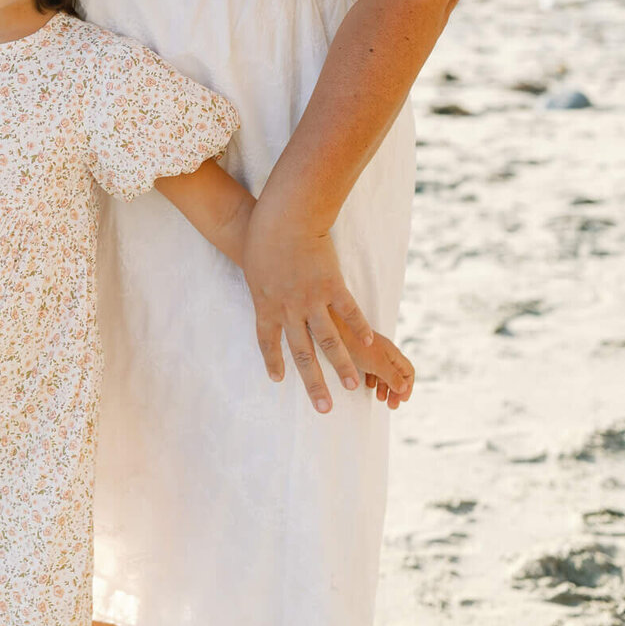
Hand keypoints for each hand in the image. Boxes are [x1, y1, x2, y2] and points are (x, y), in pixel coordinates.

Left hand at [242, 210, 373, 413]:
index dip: (273, 361)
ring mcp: (312, 298)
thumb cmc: (261, 234)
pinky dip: (360, 329)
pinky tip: (371, 344)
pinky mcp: (333, 284)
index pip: (267, 341)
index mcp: (265, 304)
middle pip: (302, 352)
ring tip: (353, 385)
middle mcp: (289, 308)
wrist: (284, 216)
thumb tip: (263, 292)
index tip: (278, 380)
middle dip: (313, 382)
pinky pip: (349, 312)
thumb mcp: (253, 266)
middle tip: (323, 408)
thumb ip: (261, 286)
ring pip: (329, 340)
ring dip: (342, 365)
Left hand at [333, 314, 414, 408]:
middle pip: (397, 374)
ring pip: (384, 372)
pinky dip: (373, 380)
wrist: (334, 329)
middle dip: (396, 391)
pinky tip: (368, 385)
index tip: (401, 400)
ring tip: (380, 398)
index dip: (407, 387)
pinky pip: (372, 369)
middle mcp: (385, 352)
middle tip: (391, 405)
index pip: (408, 372)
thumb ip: (392, 377)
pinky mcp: (361, 354)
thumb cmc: (356, 345)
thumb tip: (404, 388)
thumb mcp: (377, 364)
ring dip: (385, 387)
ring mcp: (373, 353)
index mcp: (393, 353)